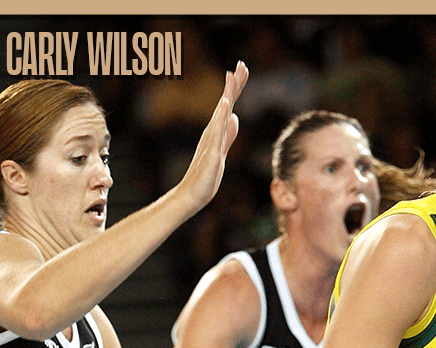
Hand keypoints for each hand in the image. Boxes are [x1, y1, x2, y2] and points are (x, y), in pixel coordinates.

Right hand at [176, 61, 248, 211]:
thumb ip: (228, 133)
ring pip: (220, 112)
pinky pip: (217, 131)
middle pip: (226, 102)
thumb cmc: (206, 175)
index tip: (242, 69)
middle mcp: (213, 131)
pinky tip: (225, 104)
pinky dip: (220, 116)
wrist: (193, 194)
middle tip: (241, 64)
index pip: (229, 104)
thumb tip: (235, 117)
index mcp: (217, 130)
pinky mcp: (211, 151)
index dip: (236, 87)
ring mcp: (211, 139)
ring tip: (232, 76)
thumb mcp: (222, 150)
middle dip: (234, 84)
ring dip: (227, 94)